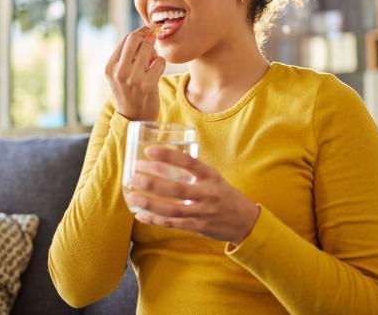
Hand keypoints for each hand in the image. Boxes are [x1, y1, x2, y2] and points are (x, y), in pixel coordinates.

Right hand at [105, 25, 165, 121]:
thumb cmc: (130, 91)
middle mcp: (119, 71)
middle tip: (154, 37)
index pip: (126, 39)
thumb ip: (128, 55)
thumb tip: (148, 32)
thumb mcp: (120, 74)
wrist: (134, 117)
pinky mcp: (147, 84)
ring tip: (151, 62)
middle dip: (148, 36)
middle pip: (136, 39)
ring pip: (149, 48)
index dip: (141, 31)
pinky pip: (160, 61)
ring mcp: (133, 78)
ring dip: (154, 52)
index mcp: (110, 66)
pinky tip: (156, 72)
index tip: (150, 28)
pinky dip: (161, 63)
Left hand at [127, 147, 260, 245]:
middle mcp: (208, 193)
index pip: (189, 162)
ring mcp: (203, 212)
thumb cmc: (223, 194)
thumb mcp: (212, 177)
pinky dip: (156, 219)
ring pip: (173, 209)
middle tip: (134, 177)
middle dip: (153, 183)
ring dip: (150, 204)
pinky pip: (173, 224)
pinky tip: (141, 214)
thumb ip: (192, 171)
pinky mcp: (198, 227)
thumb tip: (160, 161)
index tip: (148, 151)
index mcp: (211, 175)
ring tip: (132, 197)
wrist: (245, 221)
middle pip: (178, 189)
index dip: (168, 156)